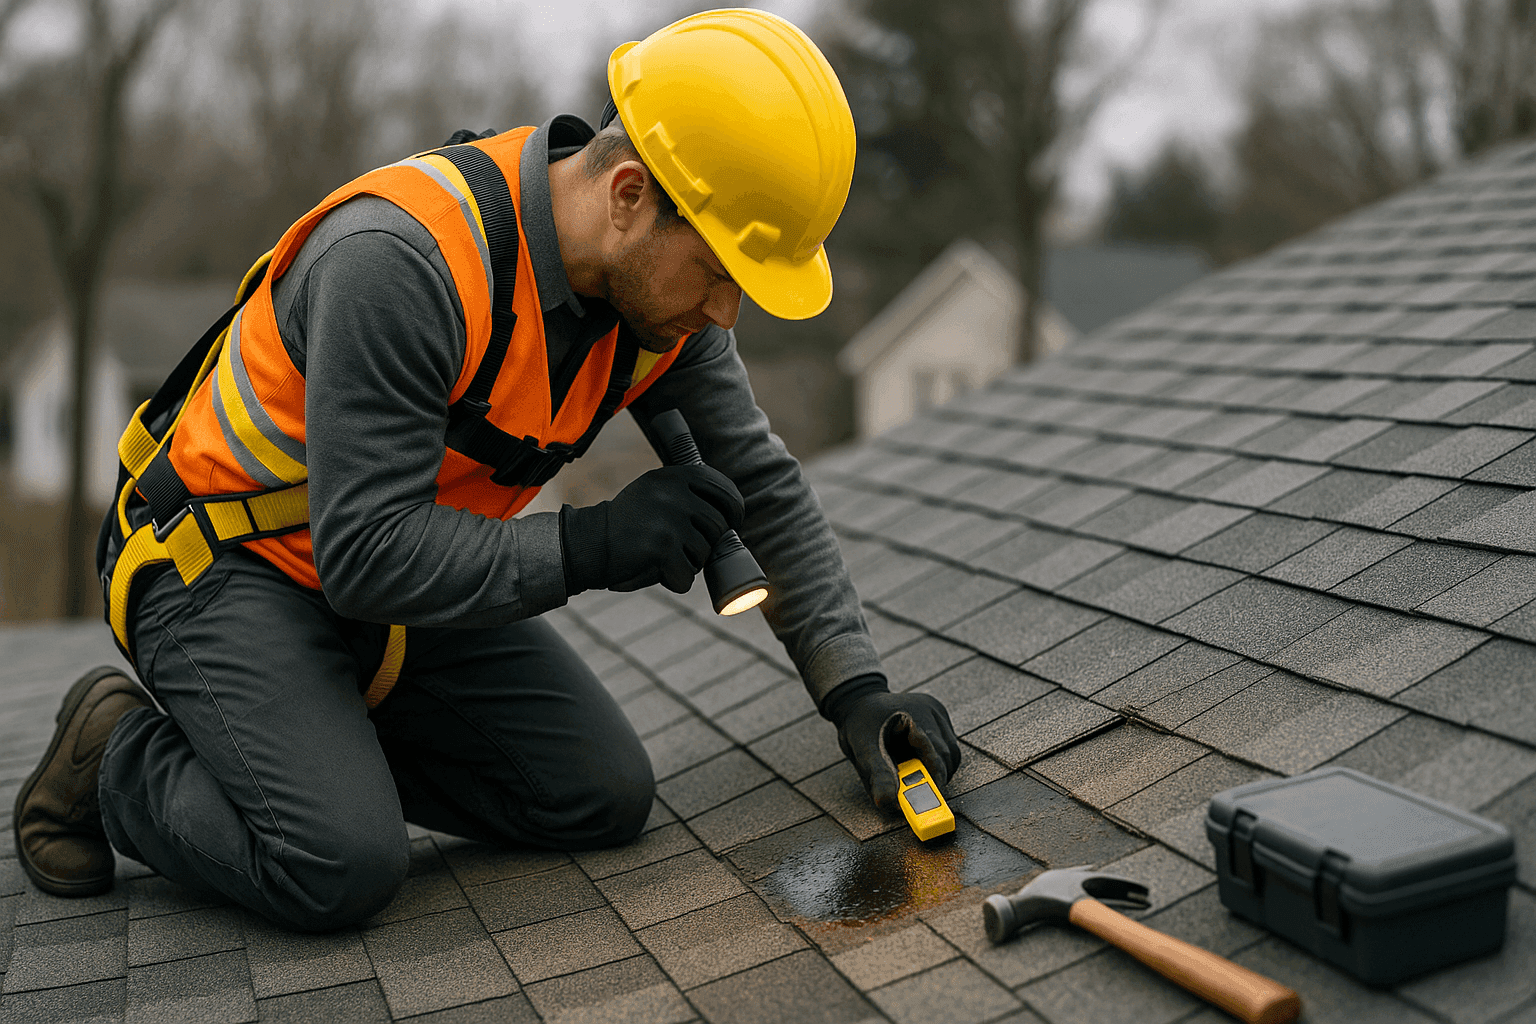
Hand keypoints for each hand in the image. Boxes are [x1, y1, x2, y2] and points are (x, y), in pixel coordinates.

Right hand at [561, 464, 744, 594]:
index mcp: (675, 476)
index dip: (734, 510)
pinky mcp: (662, 548)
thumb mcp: (656, 491)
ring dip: (687, 562)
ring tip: (659, 554)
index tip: (732, 521)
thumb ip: (689, 493)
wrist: (588, 542)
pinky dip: (674, 580)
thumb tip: (733, 511)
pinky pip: (687, 576)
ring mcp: (670, 520)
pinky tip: (654, 569)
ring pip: (704, 554)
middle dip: (705, 543)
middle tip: (681, 546)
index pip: (725, 490)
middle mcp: (674, 493)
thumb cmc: (628, 523)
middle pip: (718, 527)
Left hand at [823, 676, 961, 809]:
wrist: (859, 701)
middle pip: (946, 754)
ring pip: (951, 751)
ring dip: (939, 770)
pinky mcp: (939, 715)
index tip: (930, 800)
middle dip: (935, 777)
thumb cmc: (860, 726)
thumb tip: (888, 802)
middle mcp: (928, 710)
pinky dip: (938, 760)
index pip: (934, 753)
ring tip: (920, 779)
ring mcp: (935, 711)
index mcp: (910, 715)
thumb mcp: (864, 752)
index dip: (934, 779)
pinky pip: (948, 745)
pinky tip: (921, 764)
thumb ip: (878, 776)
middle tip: (922, 795)